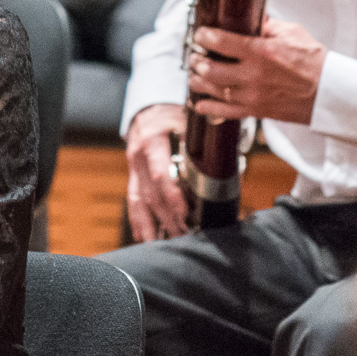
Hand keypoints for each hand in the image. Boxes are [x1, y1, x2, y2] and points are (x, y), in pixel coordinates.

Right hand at [124, 103, 189, 241]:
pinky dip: (138, 221)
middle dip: (168, 218)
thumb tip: (224, 167)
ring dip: (152, 225)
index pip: (159, 173)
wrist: (148, 110)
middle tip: (186, 237)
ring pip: (140, 201)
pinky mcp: (132, 177)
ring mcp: (133, 169)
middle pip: (151, 194)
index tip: (185, 212)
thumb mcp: (185, 121)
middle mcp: (138, 157)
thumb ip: (199, 143)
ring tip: (165, 245)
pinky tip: (144, 237)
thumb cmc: (171, 116)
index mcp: (151, 141)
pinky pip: (133, 201)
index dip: (171, 195)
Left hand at [187, 16, 325, 125]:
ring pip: (213, 90)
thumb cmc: (314, 62)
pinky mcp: (256, 110)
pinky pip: (225, 112)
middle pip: (210, 68)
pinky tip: (199, 102)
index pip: (220, 41)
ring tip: (194, 74)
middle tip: (194, 55)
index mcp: (261, 51)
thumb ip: (267, 25)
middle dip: (196, 60)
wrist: (329, 93)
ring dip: (198, 81)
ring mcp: (253, 95)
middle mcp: (253, 75)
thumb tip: (249, 15)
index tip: (200, 34)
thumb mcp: (292, 32)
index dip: (203, 36)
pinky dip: (208, 107)